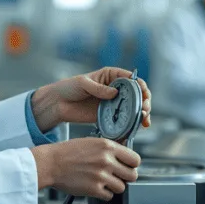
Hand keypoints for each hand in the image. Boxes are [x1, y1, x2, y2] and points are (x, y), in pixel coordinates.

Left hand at [31, 67, 151, 131]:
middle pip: (137, 94)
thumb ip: (99, 88)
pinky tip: (136, 128)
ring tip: (144, 120)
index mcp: (112, 76)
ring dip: (142, 114)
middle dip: (145, 101)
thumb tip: (114, 93)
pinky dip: (132, 123)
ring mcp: (114, 103)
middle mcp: (116, 89)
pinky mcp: (110, 115)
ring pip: (134, 107)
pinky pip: (124, 119)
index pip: (132, 79)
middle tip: (145, 110)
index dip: (141, 86)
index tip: (144, 95)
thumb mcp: (83, 83)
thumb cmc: (69, 88)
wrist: (58, 104)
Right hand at [31, 138, 141, 199]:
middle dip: (125, 177)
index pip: (135, 159)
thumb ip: (109, 149)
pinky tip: (95, 186)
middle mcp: (107, 160)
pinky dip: (103, 194)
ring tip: (103, 181)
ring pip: (122, 187)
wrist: (50, 163)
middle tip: (117, 176)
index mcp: (108, 146)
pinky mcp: (94, 189)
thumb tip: (124, 156)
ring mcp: (101, 176)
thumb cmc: (67, 152)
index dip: (132, 164)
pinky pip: (109, 196)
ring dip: (114, 186)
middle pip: (132, 175)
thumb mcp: (91, 142)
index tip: (128, 166)